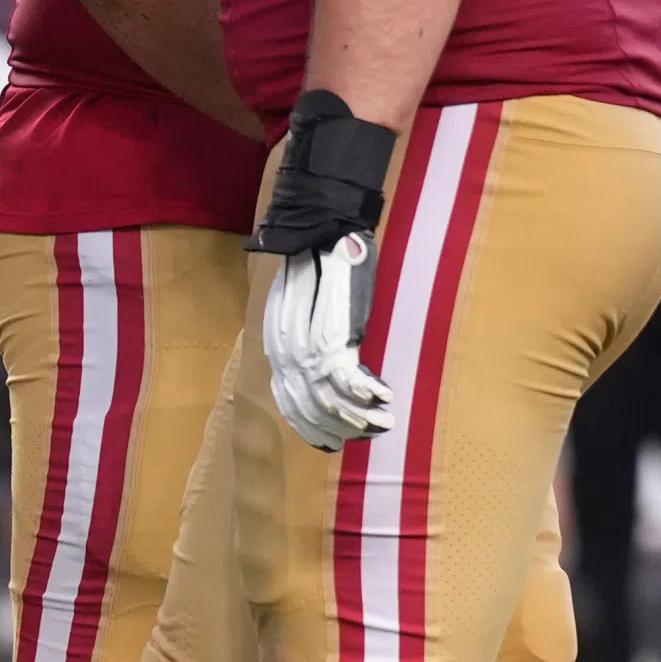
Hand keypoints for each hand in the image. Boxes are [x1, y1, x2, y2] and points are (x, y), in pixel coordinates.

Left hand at [247, 91, 400, 450]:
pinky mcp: (330, 330)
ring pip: (325, 398)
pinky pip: (345, 378)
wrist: (326, 219)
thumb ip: (309, 332)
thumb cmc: (322, 258)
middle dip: (334, 428)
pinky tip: (384, 400)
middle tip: (362, 438)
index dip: (310, 424)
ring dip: (355, 418)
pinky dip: (364, 395)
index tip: (332, 441)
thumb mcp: (306, 300)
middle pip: (305, 404)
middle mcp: (284, 343)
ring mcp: (305, 338)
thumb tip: (322, 369)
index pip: (287, 397)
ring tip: (381, 424)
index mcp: (276, 337)